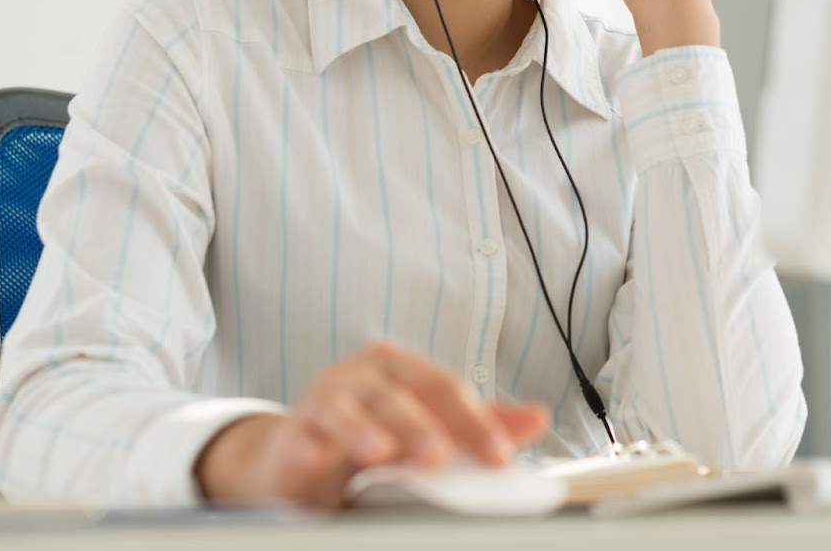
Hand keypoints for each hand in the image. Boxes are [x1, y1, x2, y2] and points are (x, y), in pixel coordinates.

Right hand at [194, 342, 548, 508]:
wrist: (302, 459)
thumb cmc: (375, 437)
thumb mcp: (428, 430)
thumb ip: (478, 425)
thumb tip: (538, 417)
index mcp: (403, 370)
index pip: (445, 390)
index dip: (475, 421)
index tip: (499, 456)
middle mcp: (365, 376)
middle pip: (399, 396)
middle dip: (421, 426)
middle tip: (440, 455)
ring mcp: (326, 399)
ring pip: (347, 409)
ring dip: (363, 430)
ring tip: (380, 453)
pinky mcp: (292, 431)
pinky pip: (300, 435)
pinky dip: (307, 446)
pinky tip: (314, 459)